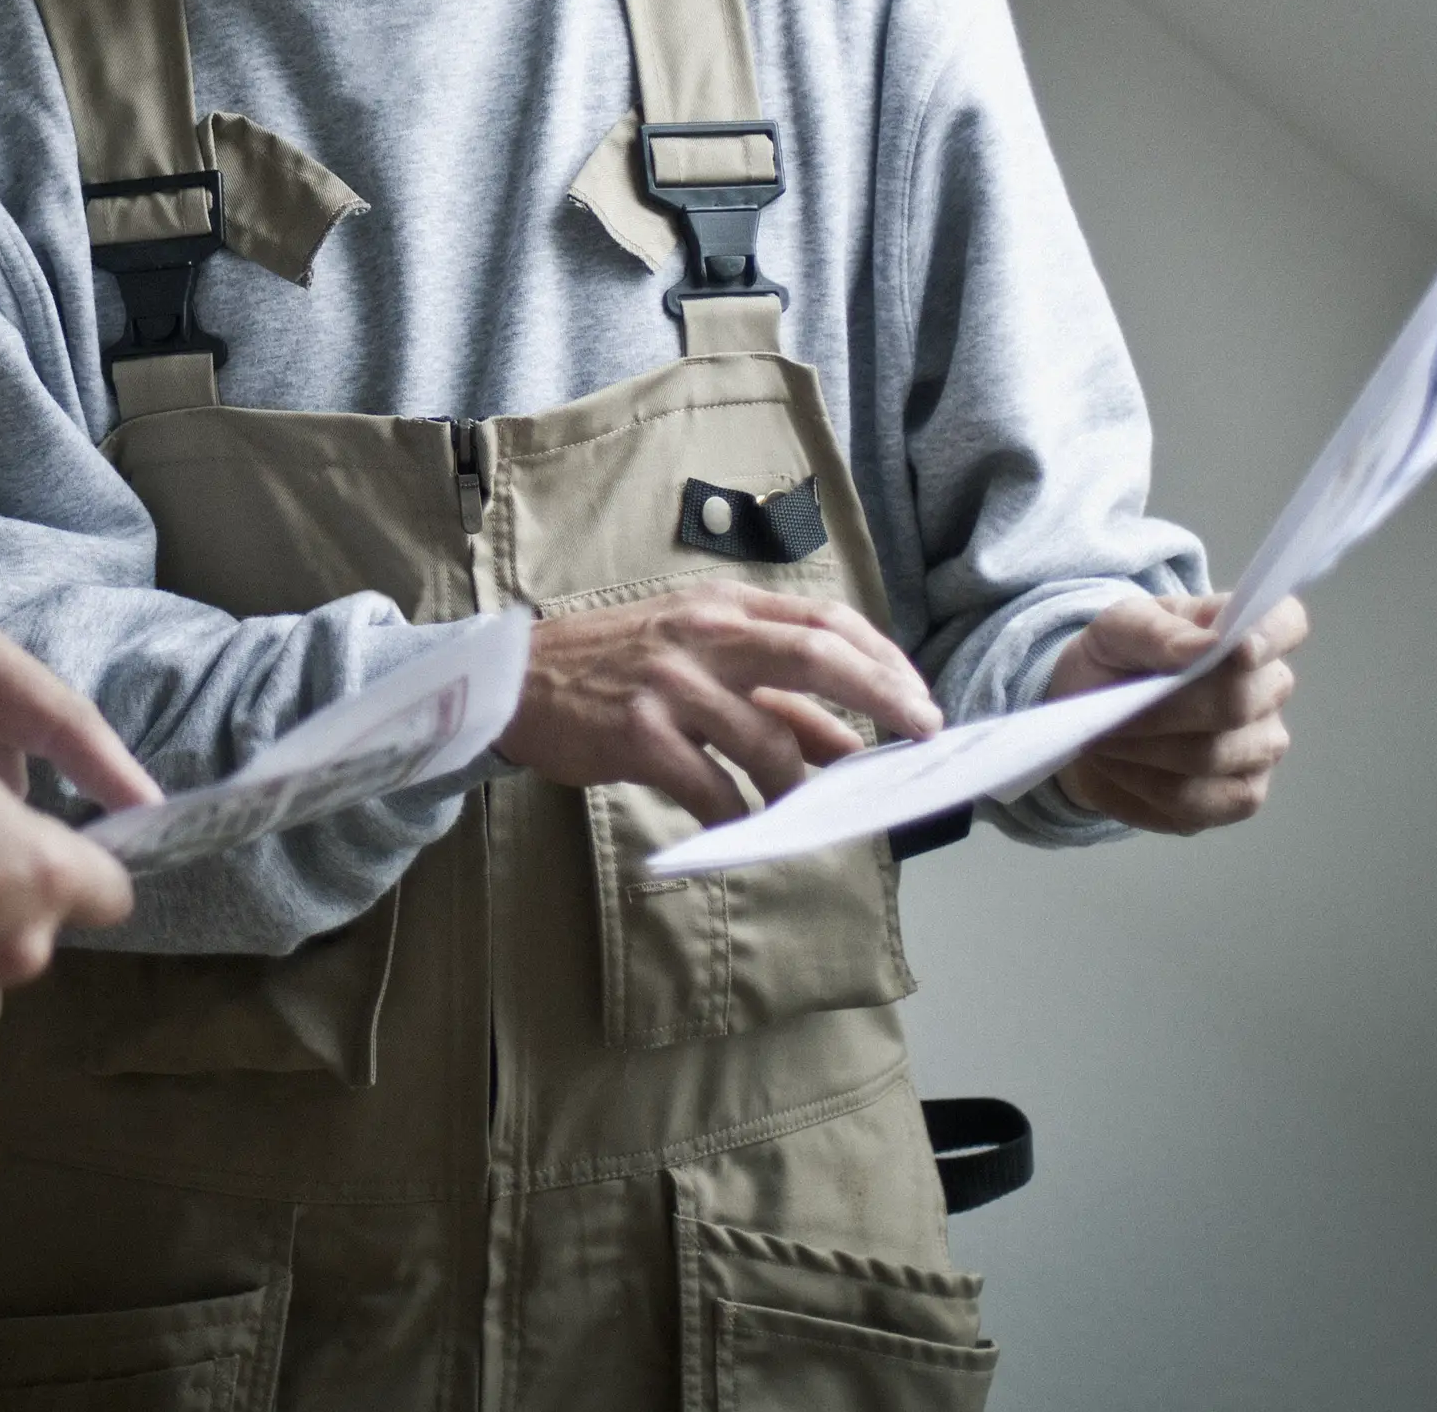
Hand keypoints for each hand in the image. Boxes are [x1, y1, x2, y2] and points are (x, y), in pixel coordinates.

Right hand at [497, 587, 939, 819]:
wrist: (515, 680)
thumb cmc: (615, 667)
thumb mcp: (697, 657)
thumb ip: (771, 696)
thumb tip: (848, 744)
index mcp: (724, 605)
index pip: (825, 621)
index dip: (884, 660)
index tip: (920, 700)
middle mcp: (704, 634)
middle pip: (817, 656)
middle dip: (883, 697)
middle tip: (922, 737)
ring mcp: (671, 682)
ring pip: (770, 742)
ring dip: (805, 787)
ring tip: (813, 813)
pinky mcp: (639, 734)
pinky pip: (713, 789)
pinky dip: (741, 818)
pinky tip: (748, 831)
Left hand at [1041, 590, 1307, 833]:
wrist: (1090, 717)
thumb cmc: (1116, 660)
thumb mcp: (1116, 629)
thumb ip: (1157, 631)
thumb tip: (1206, 646)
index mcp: (1248, 632)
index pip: (1285, 624)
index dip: (1271, 636)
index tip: (1238, 648)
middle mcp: (1269, 690)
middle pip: (1238, 704)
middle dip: (1164, 709)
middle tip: (1110, 711)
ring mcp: (1262, 746)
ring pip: (1212, 756)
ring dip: (1145, 750)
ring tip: (1102, 737)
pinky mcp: (1240, 797)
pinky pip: (1197, 802)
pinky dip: (1144, 786)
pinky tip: (1117, 768)